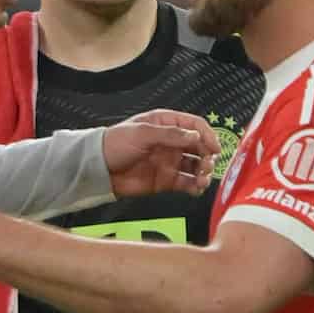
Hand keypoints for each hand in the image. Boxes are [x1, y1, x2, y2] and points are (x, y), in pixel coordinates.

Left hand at [103, 111, 219, 198]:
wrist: (99, 169)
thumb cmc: (115, 144)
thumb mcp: (142, 133)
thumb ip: (169, 134)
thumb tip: (194, 137)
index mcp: (166, 124)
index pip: (195, 126)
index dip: (207, 135)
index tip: (214, 147)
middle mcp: (171, 142)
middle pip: (200, 147)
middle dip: (208, 156)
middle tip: (208, 165)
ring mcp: (170, 161)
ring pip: (196, 166)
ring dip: (204, 172)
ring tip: (203, 179)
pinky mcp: (166, 180)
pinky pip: (187, 183)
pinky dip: (196, 186)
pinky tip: (197, 188)